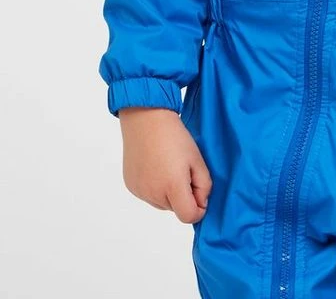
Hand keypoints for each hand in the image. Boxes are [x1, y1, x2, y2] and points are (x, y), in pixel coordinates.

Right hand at [117, 107, 211, 223]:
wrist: (145, 118)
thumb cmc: (174, 136)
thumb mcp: (197, 159)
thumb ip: (204, 185)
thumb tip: (201, 203)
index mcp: (172, 186)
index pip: (188, 216)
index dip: (199, 208)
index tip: (199, 190)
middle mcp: (153, 193)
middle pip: (175, 209)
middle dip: (183, 195)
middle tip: (183, 169)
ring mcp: (140, 191)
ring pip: (162, 203)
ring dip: (169, 193)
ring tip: (169, 165)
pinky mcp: (131, 186)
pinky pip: (148, 195)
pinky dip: (155, 187)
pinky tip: (156, 166)